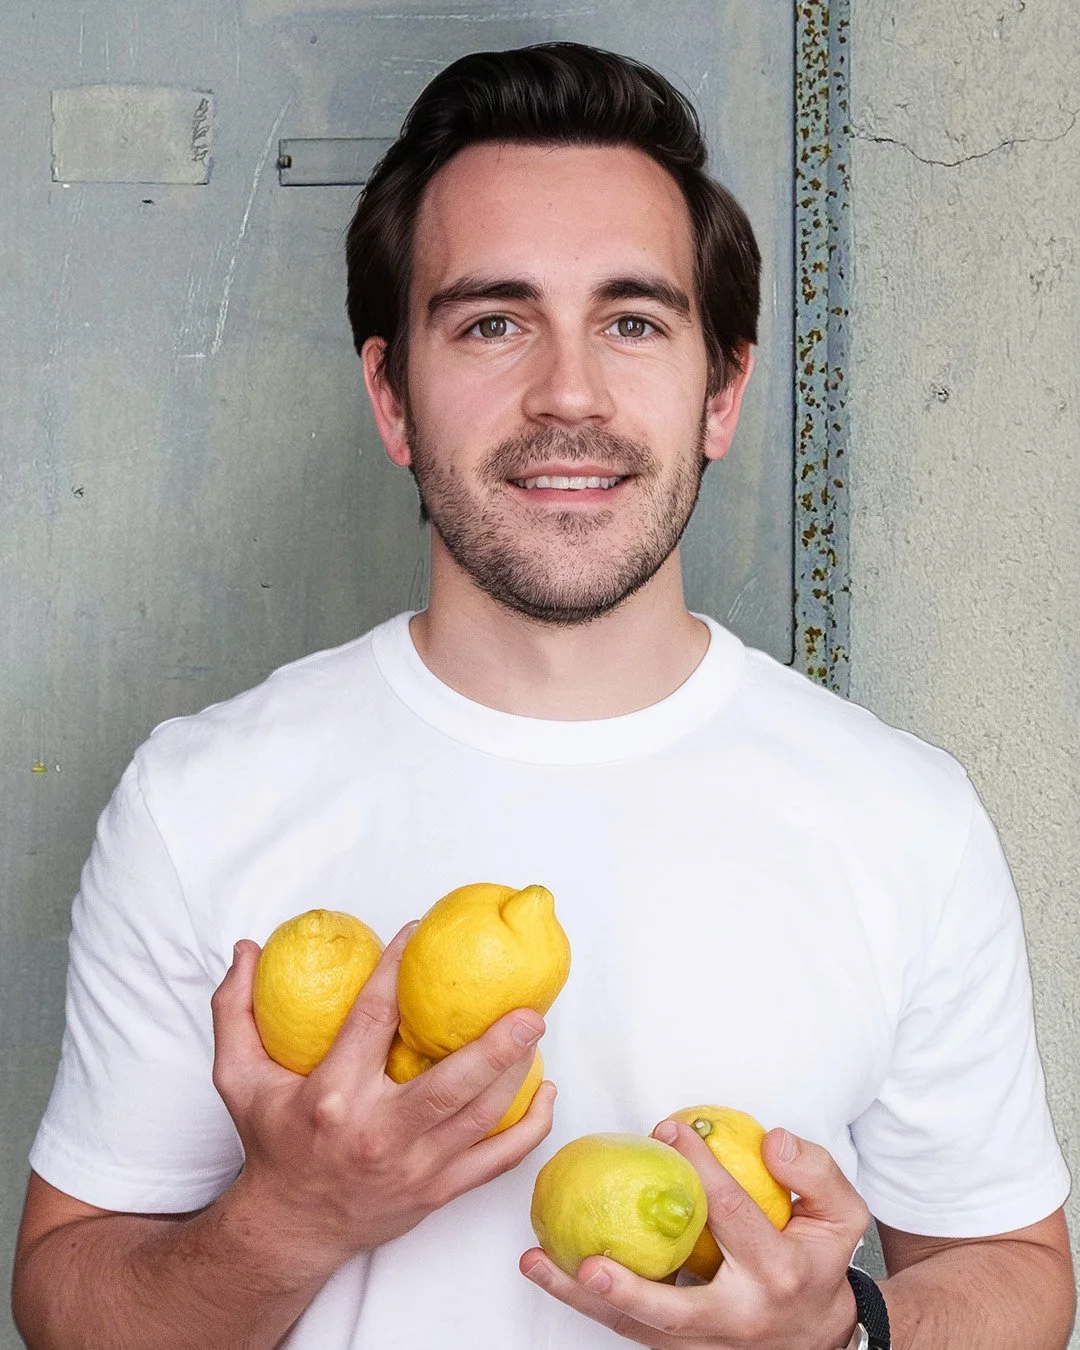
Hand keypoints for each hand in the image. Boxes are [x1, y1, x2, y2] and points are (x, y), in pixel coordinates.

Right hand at [211, 923, 554, 1273]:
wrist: (291, 1230)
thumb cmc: (272, 1144)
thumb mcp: (238, 1079)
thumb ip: (235, 1010)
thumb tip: (246, 949)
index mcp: (333, 1098)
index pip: (373, 1020)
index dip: (394, 970)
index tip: (415, 930)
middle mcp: (379, 1134)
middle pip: (452, 1083)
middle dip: (498, 1043)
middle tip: (529, 1006)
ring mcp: (415, 1167)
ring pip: (482, 1117)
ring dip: (518, 1073)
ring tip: (536, 1030)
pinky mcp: (439, 1191)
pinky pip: (498, 1159)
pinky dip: (530, 1127)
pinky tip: (546, 1092)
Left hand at [520, 1120, 865, 1349]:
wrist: (824, 1339)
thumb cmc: (820, 1263)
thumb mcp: (841, 1216)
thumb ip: (814, 1171)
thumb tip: (770, 1140)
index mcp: (776, 1272)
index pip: (730, 1215)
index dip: (700, 1169)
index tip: (668, 1131)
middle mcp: (737, 1318)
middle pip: (674, 1310)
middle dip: (629, 1288)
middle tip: (588, 1260)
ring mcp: (706, 1346)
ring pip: (636, 1329)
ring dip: (581, 1300)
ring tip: (536, 1262)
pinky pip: (629, 1329)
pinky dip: (589, 1304)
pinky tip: (553, 1270)